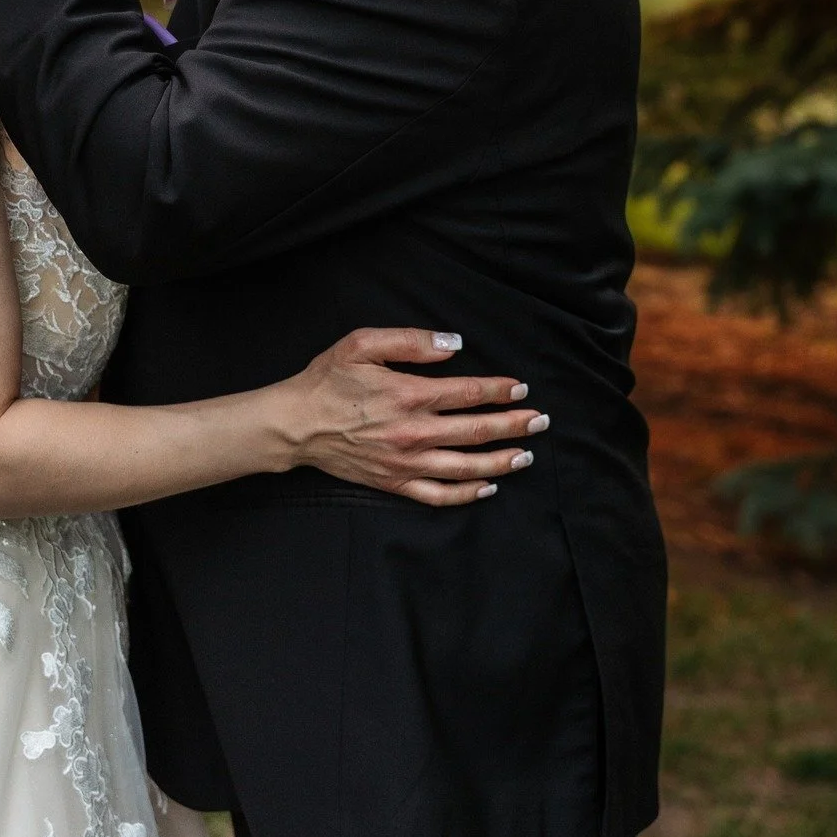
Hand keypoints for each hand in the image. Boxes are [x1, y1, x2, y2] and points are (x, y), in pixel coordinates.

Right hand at [280, 328, 546, 505]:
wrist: (295, 424)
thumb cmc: (327, 380)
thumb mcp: (362, 344)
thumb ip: (411, 341)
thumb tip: (454, 345)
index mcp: (410, 395)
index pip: (470, 393)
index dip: (500, 391)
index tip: (521, 389)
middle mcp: (414, 432)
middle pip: (477, 430)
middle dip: (515, 425)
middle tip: (541, 422)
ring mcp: (406, 462)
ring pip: (467, 467)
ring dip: (502, 461)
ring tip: (526, 456)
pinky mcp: (395, 482)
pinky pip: (439, 494)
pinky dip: (467, 493)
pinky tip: (487, 487)